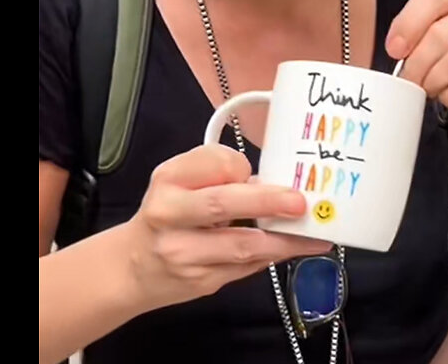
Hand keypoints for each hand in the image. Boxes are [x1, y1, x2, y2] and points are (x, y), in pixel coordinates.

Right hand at [124, 145, 331, 310]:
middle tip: (301, 203)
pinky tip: (294, 248)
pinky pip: (246, 268)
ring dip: (285, 240)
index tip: (259, 172)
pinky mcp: (201, 282)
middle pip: (222, 204)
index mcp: (168, 180)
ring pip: (242, 246)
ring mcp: (185, 254)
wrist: (132, 267)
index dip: (242, 167)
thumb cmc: (166, 215)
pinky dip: (273, 256)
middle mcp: (170, 215)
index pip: (214, 164)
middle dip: (267, 202)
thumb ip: (217, 174)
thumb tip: (272, 182)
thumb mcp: (178, 181)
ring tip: (315, 234)